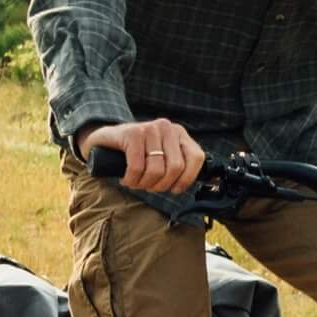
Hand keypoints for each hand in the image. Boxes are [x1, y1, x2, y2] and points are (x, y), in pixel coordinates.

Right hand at [83, 118, 205, 194]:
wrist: (104, 140)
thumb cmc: (135, 153)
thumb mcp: (161, 156)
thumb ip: (180, 165)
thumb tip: (212, 183)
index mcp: (179, 134)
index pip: (196, 158)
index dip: (187, 179)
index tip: (174, 189)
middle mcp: (167, 128)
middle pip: (176, 168)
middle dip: (161, 185)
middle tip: (149, 186)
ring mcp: (150, 129)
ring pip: (156, 170)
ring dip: (144, 184)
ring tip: (136, 182)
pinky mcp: (132, 134)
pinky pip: (138, 167)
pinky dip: (132, 179)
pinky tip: (127, 179)